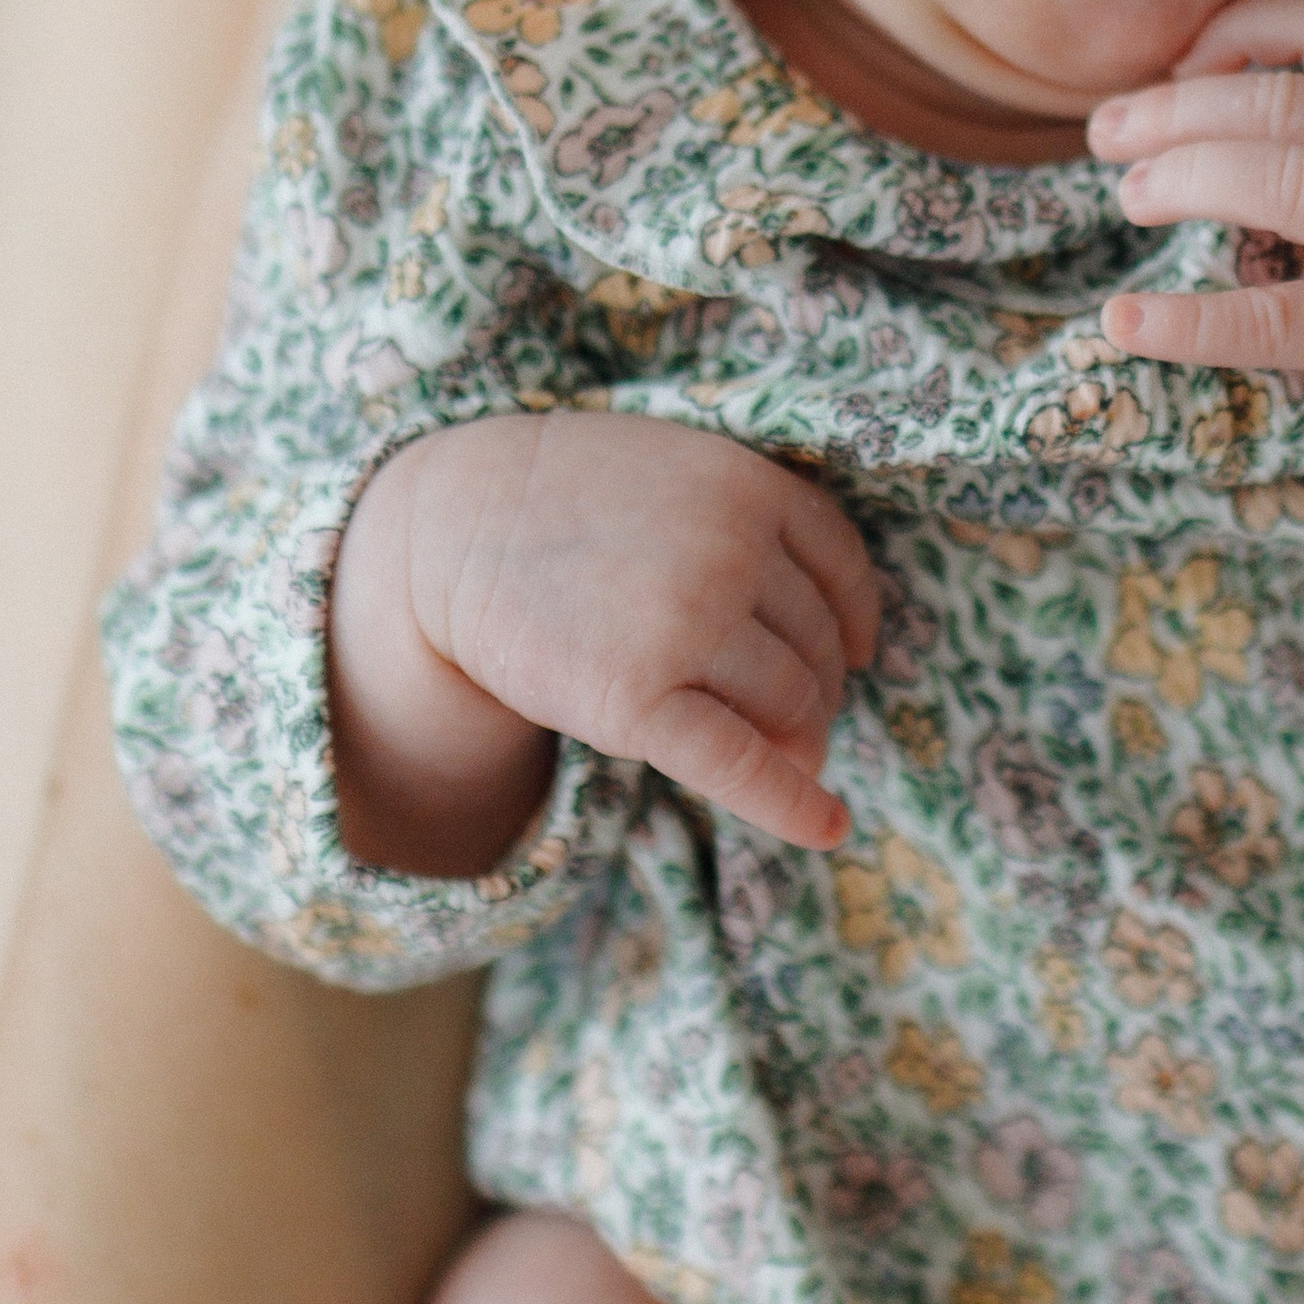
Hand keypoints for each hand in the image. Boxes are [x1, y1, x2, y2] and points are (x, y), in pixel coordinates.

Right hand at [329, 412, 880, 872]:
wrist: (446, 528)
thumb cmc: (566, 504)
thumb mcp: (674, 474)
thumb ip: (753, 533)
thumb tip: (846, 659)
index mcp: (748, 485)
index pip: (839, 567)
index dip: (853, 620)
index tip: (857, 653)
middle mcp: (730, 551)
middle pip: (816, 645)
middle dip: (813, 689)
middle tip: (785, 714)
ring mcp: (686, 625)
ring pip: (790, 702)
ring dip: (795, 737)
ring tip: (767, 748)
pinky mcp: (637, 701)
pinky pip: (742, 764)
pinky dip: (793, 804)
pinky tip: (827, 829)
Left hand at [1090, 0, 1303, 471]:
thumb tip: (1199, 85)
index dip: (1240, 26)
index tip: (1185, 63)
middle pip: (1286, 99)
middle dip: (1178, 108)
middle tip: (1111, 133)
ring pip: (1288, 177)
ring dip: (1187, 175)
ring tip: (1132, 195)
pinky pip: (1276, 321)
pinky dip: (1190, 322)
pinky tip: (1125, 320)